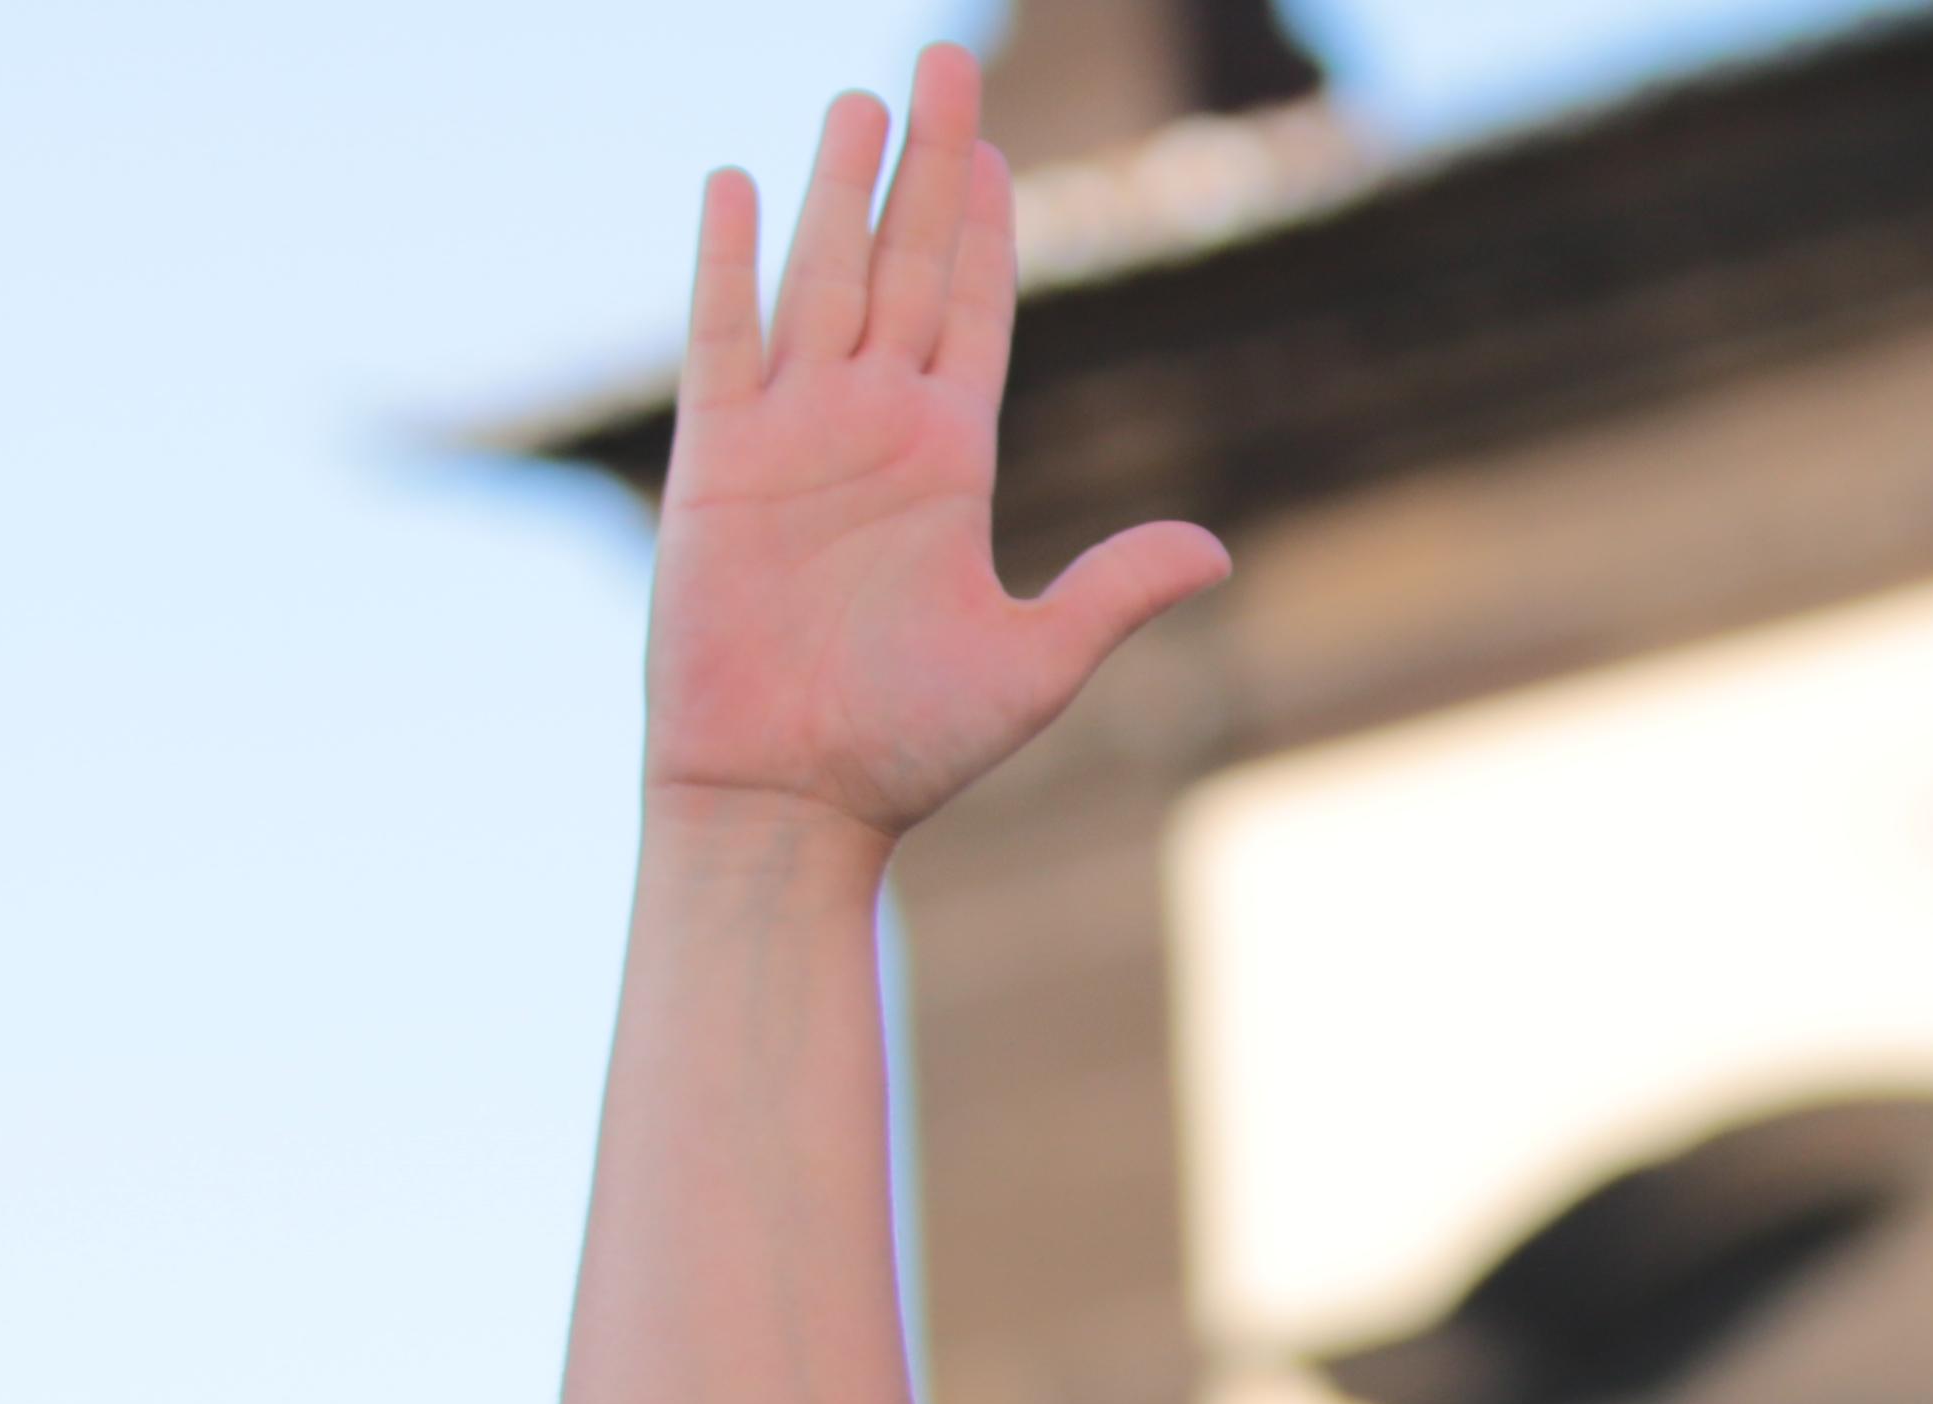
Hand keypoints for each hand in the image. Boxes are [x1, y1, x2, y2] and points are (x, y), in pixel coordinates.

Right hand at [639, 44, 1231, 843]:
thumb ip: (1114, 592)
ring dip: (840, 189)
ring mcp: (792, 436)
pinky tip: (735, 184)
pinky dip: (727, 262)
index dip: (988, 230)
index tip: (998, 150)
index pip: (974, 313)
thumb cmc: (908, 749)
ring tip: (862, 100)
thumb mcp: (1035, 663)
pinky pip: (723, 339)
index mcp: (949, 462)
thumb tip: (1215, 551)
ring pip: (822, 277)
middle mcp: (872, 428)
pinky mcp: (718, 463)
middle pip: (907, 265)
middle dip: (928, 167)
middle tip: (945, 65)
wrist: (790, 802)